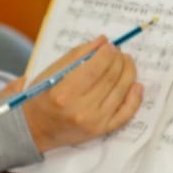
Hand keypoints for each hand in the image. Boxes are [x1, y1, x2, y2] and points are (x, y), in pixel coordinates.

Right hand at [10, 37, 143, 152]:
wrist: (36, 129)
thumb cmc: (41, 97)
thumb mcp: (52, 72)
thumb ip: (77, 55)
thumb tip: (102, 41)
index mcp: (63, 93)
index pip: (94, 68)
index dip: (107, 54)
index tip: (110, 45)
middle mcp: (80, 110)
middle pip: (110, 79)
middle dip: (119, 60)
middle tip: (119, 52)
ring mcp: (93, 122)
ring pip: (121, 92)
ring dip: (128, 73)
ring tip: (127, 62)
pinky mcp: (101, 131)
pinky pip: (125, 114)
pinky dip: (135, 98)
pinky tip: (137, 85)